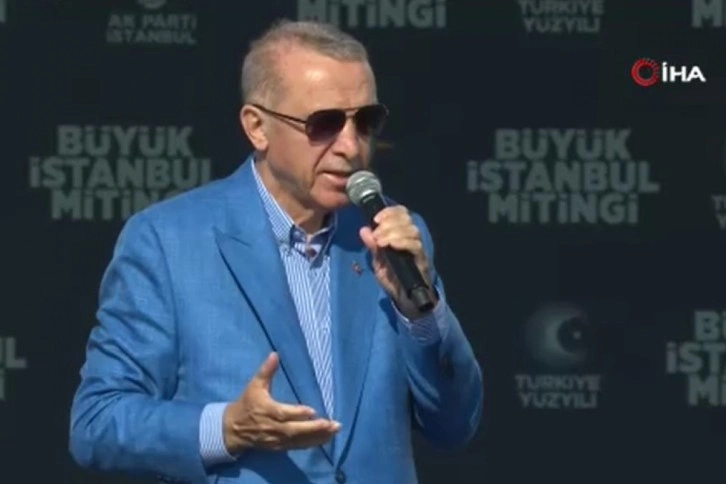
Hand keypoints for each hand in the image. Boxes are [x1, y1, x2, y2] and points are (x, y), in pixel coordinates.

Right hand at [223, 352, 339, 453]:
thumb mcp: (254, 385)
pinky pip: (297, 446)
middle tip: (332, 424)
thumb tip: (275, 354)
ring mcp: (276, 439)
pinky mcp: (279, 447)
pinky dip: (312, 444)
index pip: (283, 414)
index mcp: (266, 410)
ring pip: (298, 440)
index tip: (312, 411)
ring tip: (334, 431)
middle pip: (294, 430)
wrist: (233, 429)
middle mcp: (272, 427)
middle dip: (314, 429)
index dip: (297, 414)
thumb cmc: (247, 403)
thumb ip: (266, 371)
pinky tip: (326, 439)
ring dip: (317, 437)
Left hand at [359, 205, 436, 318]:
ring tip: (381, 242)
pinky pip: (416, 245)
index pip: (401, 213)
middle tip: (377, 235)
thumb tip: (364, 230)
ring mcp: (417, 248)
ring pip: (411, 230)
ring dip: (393, 232)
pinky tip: (391, 245)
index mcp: (401, 234)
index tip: (375, 219)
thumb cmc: (393, 278)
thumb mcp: (378, 261)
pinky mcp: (421, 259)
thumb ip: (372, 246)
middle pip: (406, 219)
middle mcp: (411, 238)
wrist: (405, 298)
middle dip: (388, 223)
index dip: (389, 212)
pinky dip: (402, 241)